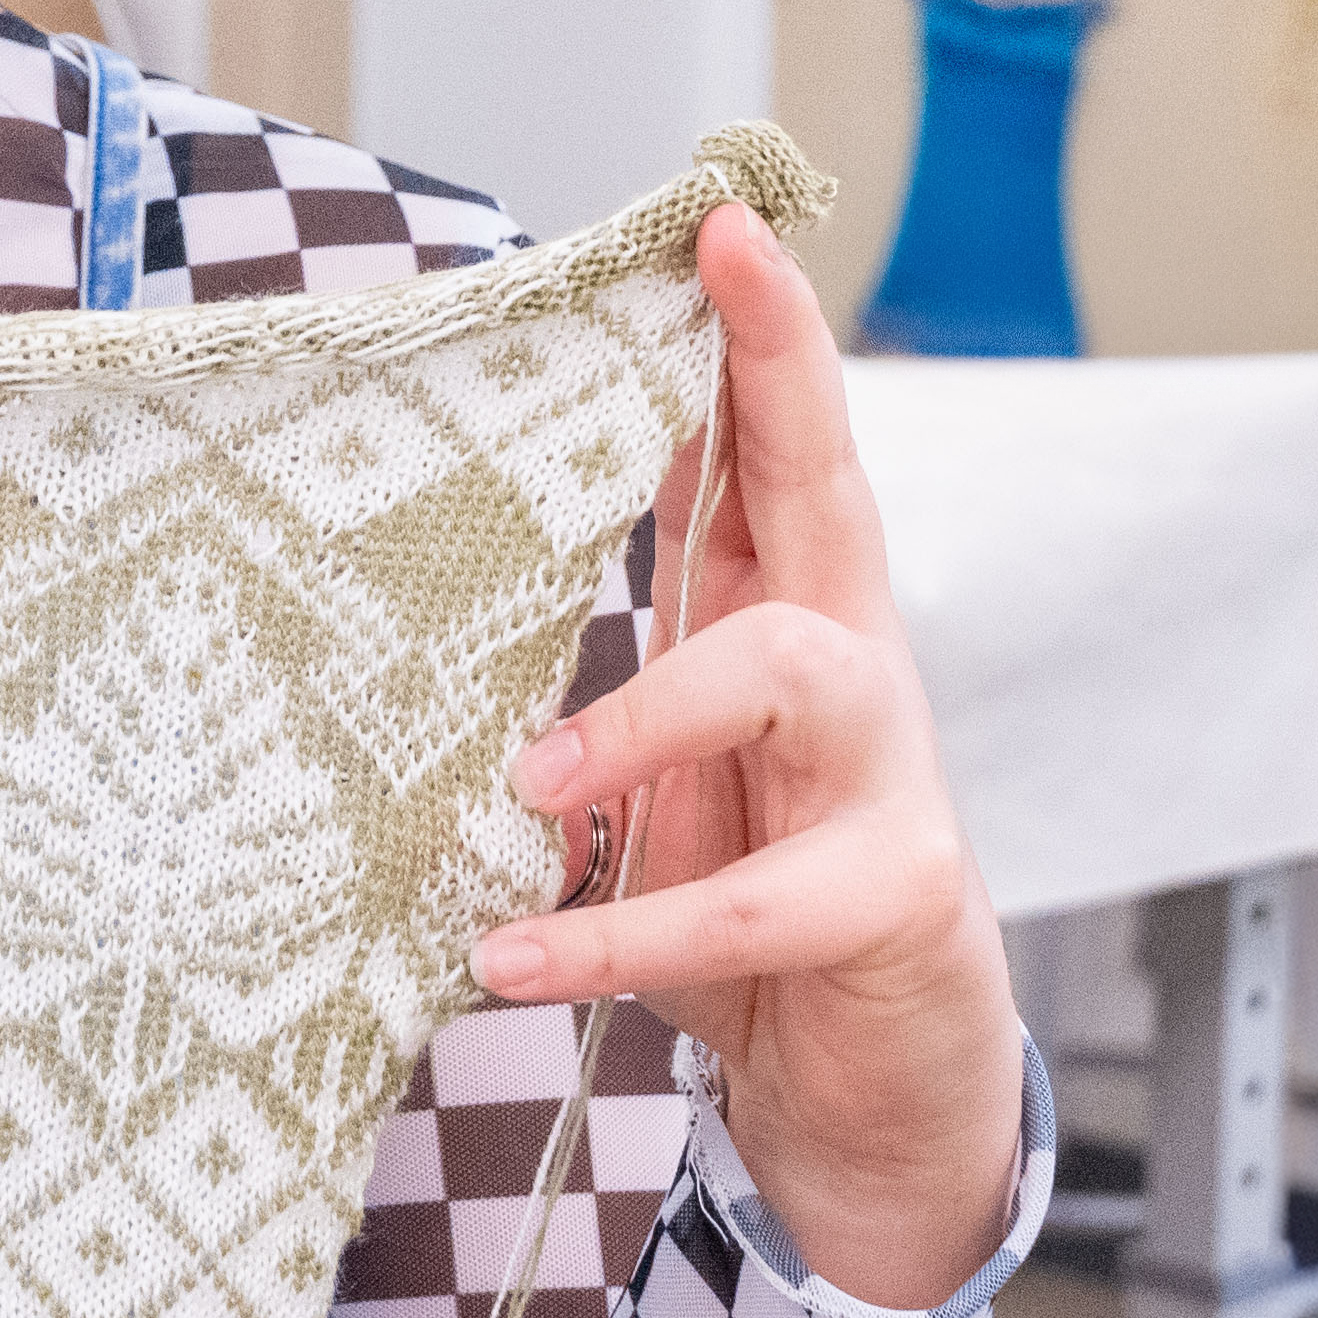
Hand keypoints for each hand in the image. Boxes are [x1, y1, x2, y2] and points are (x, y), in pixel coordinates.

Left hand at [467, 204, 1022, 1315]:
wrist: (868, 1096)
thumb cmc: (747, 918)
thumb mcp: (656, 783)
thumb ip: (585, 691)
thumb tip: (425, 605)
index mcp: (785, 623)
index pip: (776, 451)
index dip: (755, 334)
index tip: (714, 221)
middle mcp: (851, 674)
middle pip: (832, 486)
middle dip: (783, 366)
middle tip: (720, 271)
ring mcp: (888, 782)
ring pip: (790, 676)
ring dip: (643, 717)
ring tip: (528, 788)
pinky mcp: (892, 900)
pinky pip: (750, 903)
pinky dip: (614, 932)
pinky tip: (512, 959)